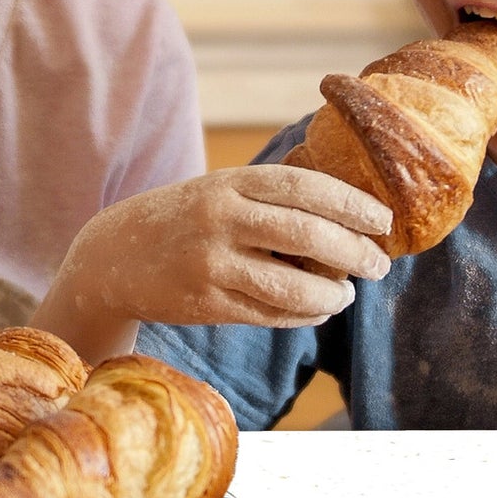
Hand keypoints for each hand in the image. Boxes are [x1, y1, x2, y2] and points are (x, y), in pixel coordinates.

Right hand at [32, 165, 392, 360]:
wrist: (114, 253)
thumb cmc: (184, 218)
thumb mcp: (219, 189)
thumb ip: (270, 197)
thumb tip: (347, 215)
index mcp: (229, 183)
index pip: (304, 186)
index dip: (350, 203)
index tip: (382, 220)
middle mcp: (220, 219)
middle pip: (306, 234)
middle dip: (353, 251)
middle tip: (378, 264)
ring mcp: (211, 263)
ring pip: (290, 285)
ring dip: (331, 294)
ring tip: (347, 295)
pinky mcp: (205, 303)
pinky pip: (269, 314)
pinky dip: (302, 315)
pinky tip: (317, 310)